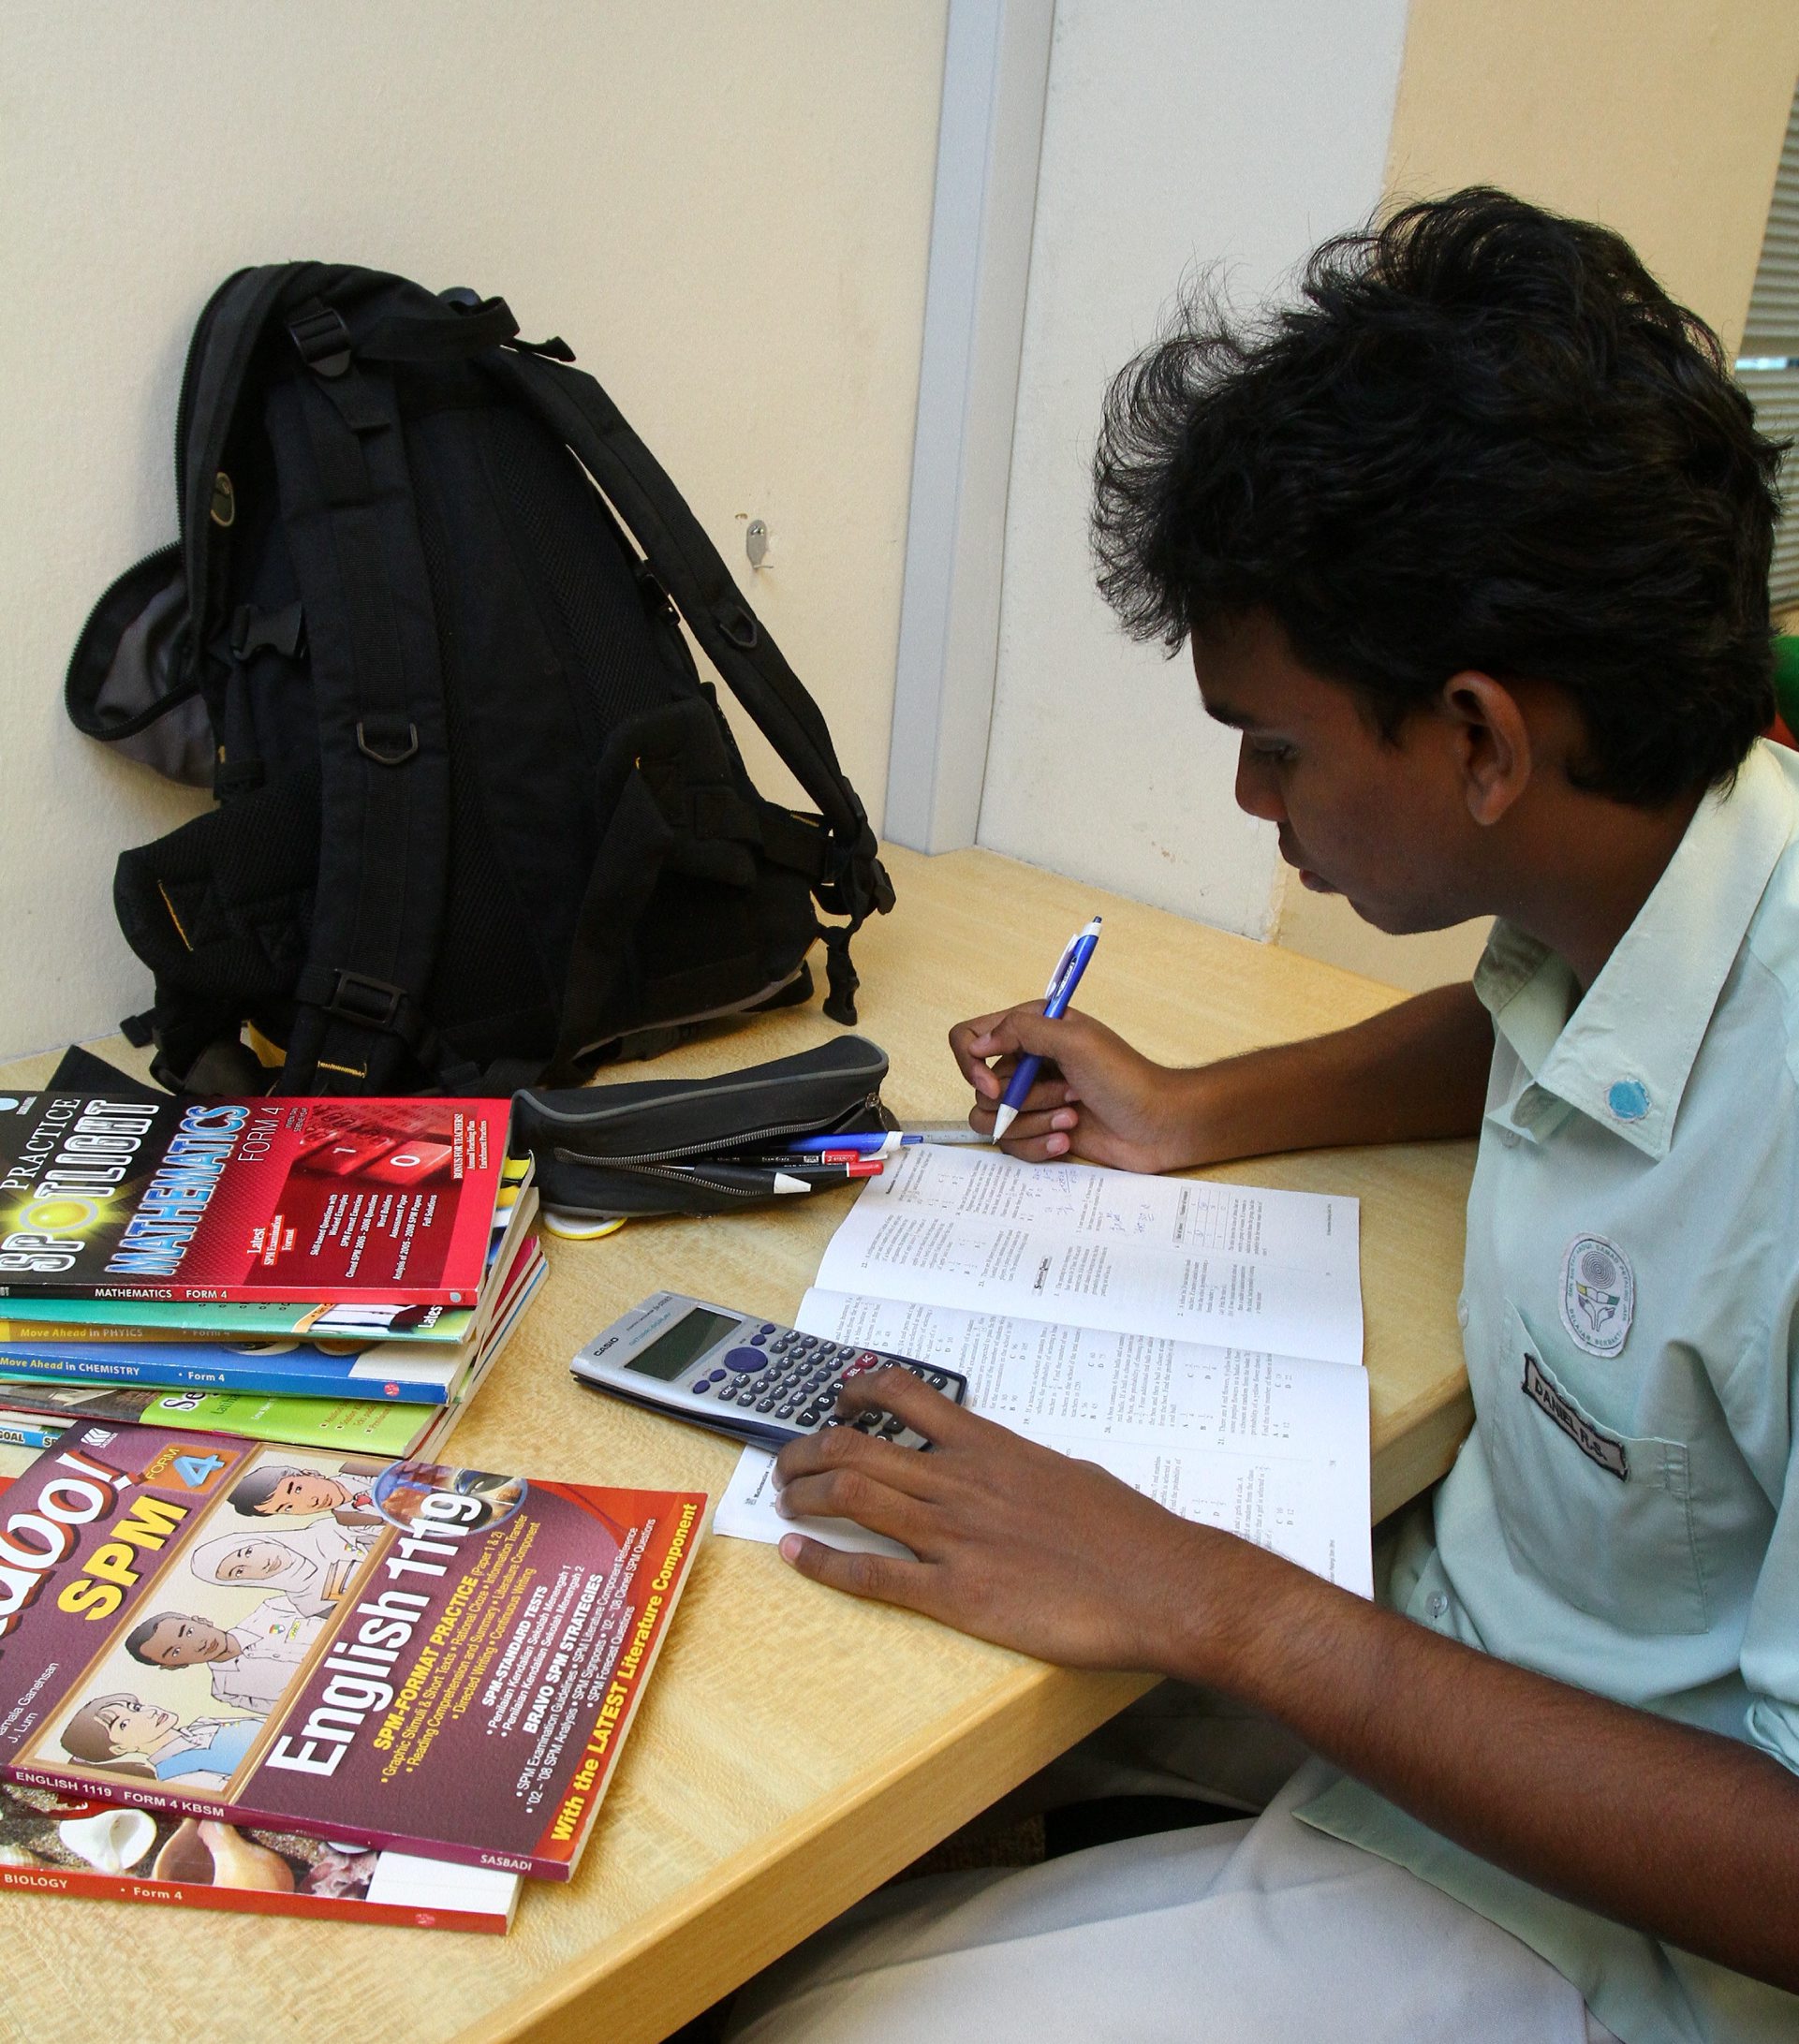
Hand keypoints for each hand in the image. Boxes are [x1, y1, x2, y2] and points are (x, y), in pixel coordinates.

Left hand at [772, 1367, 1264, 1671]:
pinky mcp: (958, 1595)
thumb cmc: (1129, 1534)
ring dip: (804, 1496)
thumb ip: (1023, 1471)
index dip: (857, 1391)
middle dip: (808, 1451)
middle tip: (789, 1463)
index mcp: (991, 1448)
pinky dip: (824, 1563)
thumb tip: (1009, 1473)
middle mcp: (962, 1483)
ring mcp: (955, 1538)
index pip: (906, 1397)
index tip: (838, 1397)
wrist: (1161, 1585)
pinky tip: (796, 1556)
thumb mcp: (1069, 1476)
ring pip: (852, 1497)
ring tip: (785, 1500)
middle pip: (856, 1446)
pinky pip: (873, 1575)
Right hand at [948, 1004, 1205, 1169]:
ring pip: (992, 1120)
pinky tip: (1068, 1139)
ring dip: (1033, 1124)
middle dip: (1024, 1100)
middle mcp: (1025, 1061)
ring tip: (1072, 1118)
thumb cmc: (1126, 1078)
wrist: (1158, 1125)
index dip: (971, 1064)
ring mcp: (1031, 1098)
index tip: (993, 1086)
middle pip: (981, 1087)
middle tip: (1069, 1095)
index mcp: (1030, 1029)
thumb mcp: (1075, 1040)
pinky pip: (1010, 1144)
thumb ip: (1022, 1030)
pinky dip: (1037, 1146)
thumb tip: (977, 1044)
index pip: (969, 1037)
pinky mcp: (1038, 1130)